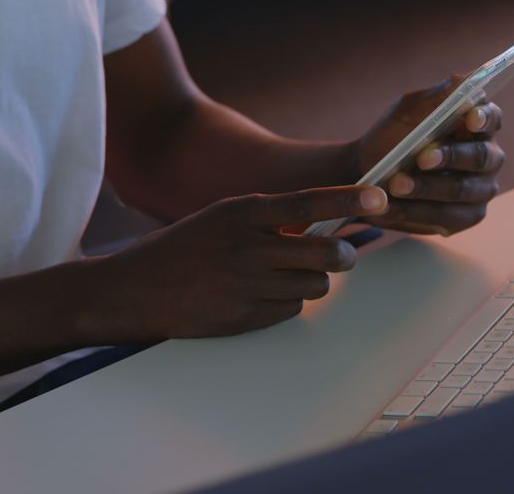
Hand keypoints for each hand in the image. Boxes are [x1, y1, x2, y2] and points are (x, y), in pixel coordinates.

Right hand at [80, 185, 387, 340]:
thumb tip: (322, 222)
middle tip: (342, 255)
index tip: (381, 195)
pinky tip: (259, 297)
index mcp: (241, 212)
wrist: (132, 289)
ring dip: (311, 282)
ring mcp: (246, 285)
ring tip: (286, 277)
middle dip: (342, 256)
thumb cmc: (184, 247)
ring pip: (314, 286)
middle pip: (326, 253)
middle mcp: (247, 247)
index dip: (348, 198)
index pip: (307, 201)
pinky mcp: (243, 318)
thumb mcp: (221, 218)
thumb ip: (267, 219)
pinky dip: (286, 304)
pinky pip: (290, 311)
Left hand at [352, 75, 504, 235]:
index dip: (484, 118)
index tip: (468, 119)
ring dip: (426, 187)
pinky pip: (446, 217)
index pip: (492, 118)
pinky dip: (415, 211)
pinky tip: (390, 206)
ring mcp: (478, 191)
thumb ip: (436, 98)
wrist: (365, 175)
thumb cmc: (392, 137)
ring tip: (395, 184)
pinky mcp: (463, 218)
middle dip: (450, 157)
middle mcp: (487, 158)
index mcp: (477, 125)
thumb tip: (464, 80)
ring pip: (462, 190)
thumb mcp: (408, 112)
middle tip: (420, 158)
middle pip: (481, 157)